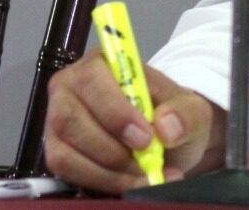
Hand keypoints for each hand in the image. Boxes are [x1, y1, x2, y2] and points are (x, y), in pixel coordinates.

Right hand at [44, 49, 225, 193]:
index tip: (145, 139)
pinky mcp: (56, 149)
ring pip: (65, 149)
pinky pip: (66, 170)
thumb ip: (185, 113)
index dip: (114, 113)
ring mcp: (56, 119)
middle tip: (146, 164)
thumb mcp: (192, 109)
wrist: (167, 141)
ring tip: (143, 176)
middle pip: (69, 119)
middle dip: (110, 150)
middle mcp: (67, 88)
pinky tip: (127, 182)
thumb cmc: (172, 116)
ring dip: (108, 172)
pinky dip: (99, 182)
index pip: (90, 82)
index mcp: (98, 65)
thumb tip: (166, 127)